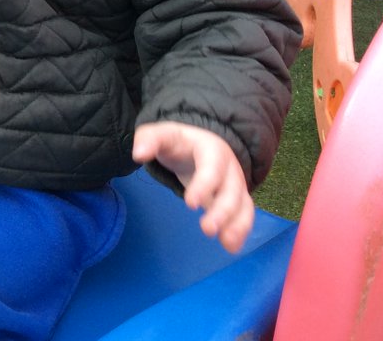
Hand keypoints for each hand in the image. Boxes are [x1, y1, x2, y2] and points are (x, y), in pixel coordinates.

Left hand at [132, 122, 253, 253]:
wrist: (196, 144)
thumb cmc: (178, 142)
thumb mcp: (162, 135)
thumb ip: (149, 140)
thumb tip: (138, 154)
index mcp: (211, 149)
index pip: (212, 166)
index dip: (205, 185)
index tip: (191, 204)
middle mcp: (229, 167)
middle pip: (231, 189)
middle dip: (222, 211)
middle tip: (207, 229)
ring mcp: (236, 183)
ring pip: (243, 204)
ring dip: (237, 224)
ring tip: (227, 244)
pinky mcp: (237, 198)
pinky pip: (245, 214)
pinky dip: (241, 230)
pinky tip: (231, 247)